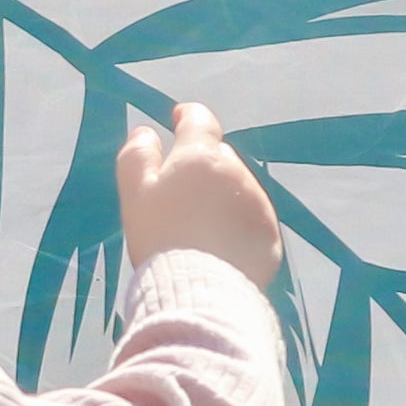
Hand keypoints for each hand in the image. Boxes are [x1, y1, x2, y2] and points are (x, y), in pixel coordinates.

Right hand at [119, 97, 281, 289]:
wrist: (199, 289)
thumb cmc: (160, 236)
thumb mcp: (135, 194)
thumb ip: (137, 156)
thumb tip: (145, 132)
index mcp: (201, 157)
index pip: (200, 120)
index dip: (187, 116)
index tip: (178, 118)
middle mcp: (237, 173)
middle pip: (219, 157)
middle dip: (202, 165)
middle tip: (179, 192)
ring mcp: (259, 205)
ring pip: (237, 189)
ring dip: (220, 196)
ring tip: (197, 225)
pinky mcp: (270, 236)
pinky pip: (251, 221)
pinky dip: (235, 225)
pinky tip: (217, 246)